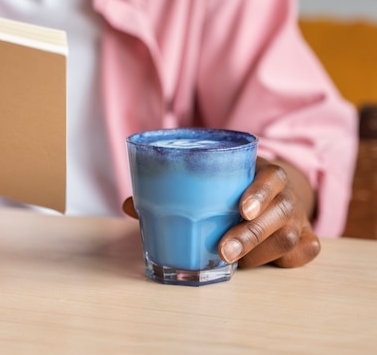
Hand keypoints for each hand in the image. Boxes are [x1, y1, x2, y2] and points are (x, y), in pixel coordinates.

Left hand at [122, 157, 319, 267]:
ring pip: (289, 237)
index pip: (271, 178)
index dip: (259, 193)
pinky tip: (273, 262)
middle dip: (250, 235)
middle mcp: (285, 196)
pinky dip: (293, 259)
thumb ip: (177, 191)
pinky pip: (308, 251)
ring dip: (259, 253)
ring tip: (231, 261)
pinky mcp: (305, 239)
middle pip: (279, 214)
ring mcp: (298, 219)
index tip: (240, 209)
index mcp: (264, 174)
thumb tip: (129, 205)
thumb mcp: (214, 180)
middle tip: (222, 250)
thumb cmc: (234, 187)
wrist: (276, 191)